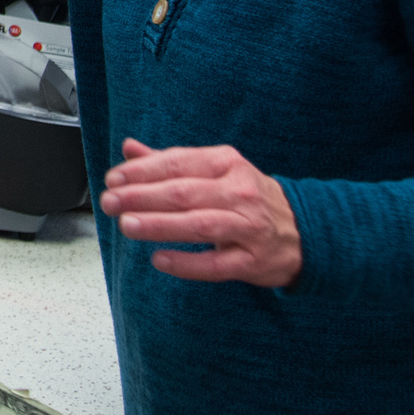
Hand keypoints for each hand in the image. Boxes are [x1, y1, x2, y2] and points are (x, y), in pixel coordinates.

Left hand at [98, 139, 301, 287]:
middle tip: (110, 202)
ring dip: (160, 225)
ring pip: (199, 225)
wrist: (303, 231)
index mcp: (227, 164)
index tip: (113, 178)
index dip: (142, 171)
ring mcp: (249, 227)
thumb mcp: (215, 171)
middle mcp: (240, 193)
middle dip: (142, 197)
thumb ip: (171, 162)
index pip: (178, 163)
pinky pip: (215, 265)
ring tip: (127, 225)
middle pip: (184, 193)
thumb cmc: (248, 198)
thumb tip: (129, 149)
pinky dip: (186, 263)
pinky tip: (159, 260)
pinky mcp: (253, 261)